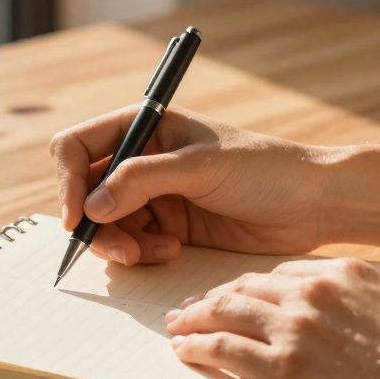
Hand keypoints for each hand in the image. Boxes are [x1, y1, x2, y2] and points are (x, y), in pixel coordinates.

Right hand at [49, 106, 327, 264]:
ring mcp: (153, 194)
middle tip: (123, 250)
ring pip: (106, 224)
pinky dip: (143, 253)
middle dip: (96, 223)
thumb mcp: (199, 167)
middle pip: (85, 192)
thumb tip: (92, 206)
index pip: (78, 147)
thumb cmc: (263, 170)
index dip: (68, 181)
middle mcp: (141, 158)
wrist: (311, 204)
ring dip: (121, 243)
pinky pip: (132, 243)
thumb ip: (141, 180)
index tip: (77, 216)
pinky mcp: (168, 226)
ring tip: (156, 252)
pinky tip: (173, 251)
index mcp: (144, 125)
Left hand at [165, 257, 379, 378]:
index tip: (236, 295)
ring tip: (179, 326)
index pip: (280, 274)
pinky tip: (185, 350)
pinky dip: (197, 346)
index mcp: (346, 273)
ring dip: (195, 317)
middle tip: (193, 307)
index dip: (250, 287)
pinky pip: (223, 347)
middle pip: (246, 286)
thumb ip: (362, 307)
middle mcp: (315, 291)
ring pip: (226, 310)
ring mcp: (295, 327)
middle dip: (215, 297)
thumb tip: (343, 323)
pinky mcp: (283, 367)